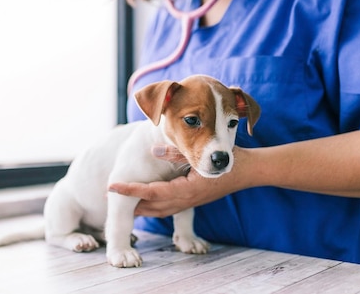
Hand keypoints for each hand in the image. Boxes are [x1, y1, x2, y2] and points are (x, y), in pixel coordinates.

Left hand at [108, 145, 240, 216]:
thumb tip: (153, 151)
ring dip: (141, 206)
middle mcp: (186, 199)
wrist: (250, 171)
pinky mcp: (194, 200)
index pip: (150, 193)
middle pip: (151, 206)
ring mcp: (191, 202)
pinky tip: (147, 199)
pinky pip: (169, 208)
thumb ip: (176, 153)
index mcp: (186, 189)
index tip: (111, 187)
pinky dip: (154, 205)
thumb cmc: (229, 158)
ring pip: (159, 209)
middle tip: (109, 195)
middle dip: (130, 202)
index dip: (130, 190)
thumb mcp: (202, 153)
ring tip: (123, 199)